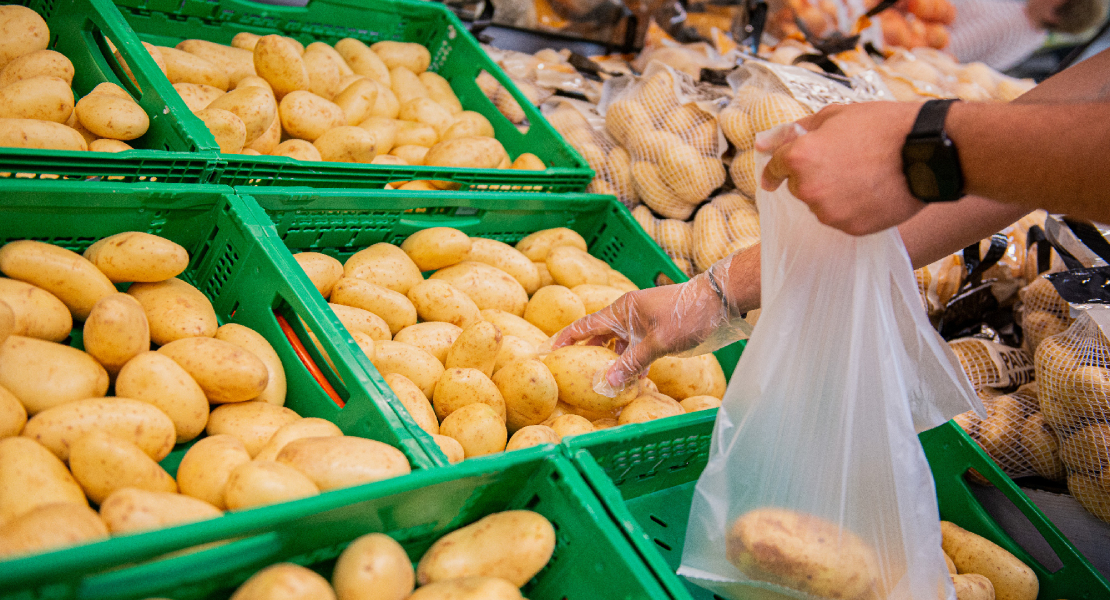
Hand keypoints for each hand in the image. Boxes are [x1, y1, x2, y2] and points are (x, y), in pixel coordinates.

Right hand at [551, 267, 747, 390]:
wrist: (721, 303)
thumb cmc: (688, 315)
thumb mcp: (658, 342)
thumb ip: (631, 363)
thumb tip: (605, 384)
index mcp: (622, 310)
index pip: (585, 325)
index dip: (565, 338)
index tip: (548, 352)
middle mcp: (629, 315)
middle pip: (599, 336)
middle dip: (586, 354)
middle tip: (571, 374)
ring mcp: (643, 323)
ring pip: (619, 345)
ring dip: (612, 362)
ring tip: (603, 383)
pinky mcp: (657, 332)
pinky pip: (636, 348)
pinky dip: (632, 363)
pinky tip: (635, 380)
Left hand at [759, 102, 926, 235]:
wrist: (927, 151)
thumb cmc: (883, 127)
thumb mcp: (836, 115)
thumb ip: (794, 131)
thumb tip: (762, 143)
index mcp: (799, 157)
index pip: (774, 168)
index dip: (778, 168)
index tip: (777, 174)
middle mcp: (808, 188)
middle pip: (799, 187)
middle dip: (814, 176)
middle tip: (846, 160)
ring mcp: (829, 212)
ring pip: (820, 205)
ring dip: (833, 193)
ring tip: (864, 175)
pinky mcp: (850, 228)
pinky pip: (842, 219)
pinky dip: (852, 208)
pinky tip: (872, 191)